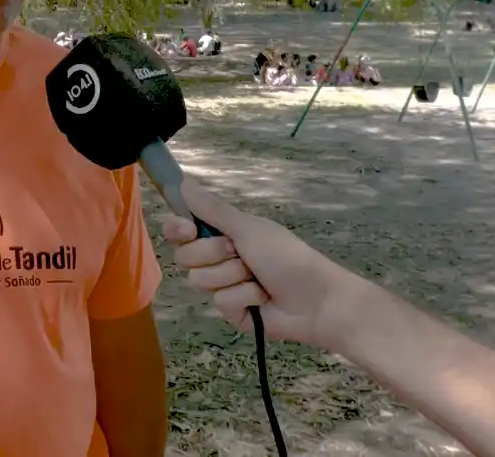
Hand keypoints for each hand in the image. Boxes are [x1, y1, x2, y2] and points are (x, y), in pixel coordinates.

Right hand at [162, 176, 360, 349]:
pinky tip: (262, 299)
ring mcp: (222, 286)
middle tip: (239, 252)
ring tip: (257, 278)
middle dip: (213, 254)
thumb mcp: (248, 228)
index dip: (177, 229)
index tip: (187, 229)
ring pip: (200, 280)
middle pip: (184, 256)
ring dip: (232, 276)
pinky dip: (244, 297)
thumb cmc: (286, 256)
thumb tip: (183, 182)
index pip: (180, 230)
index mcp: (221, 234)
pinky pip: (220, 302)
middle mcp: (217, 259)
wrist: (317, 299)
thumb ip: (212, 209)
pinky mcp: (230, 312)